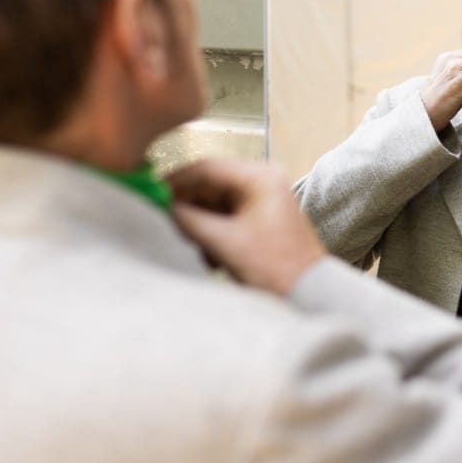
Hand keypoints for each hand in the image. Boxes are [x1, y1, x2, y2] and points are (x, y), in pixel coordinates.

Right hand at [168, 159, 325, 294]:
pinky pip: (227, 217)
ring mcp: (264, 199)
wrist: (310, 294)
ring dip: (198, 221)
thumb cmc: (275, 267)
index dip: (175, 180)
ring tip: (184, 241)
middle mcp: (264, 181)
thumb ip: (189, 221)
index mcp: (260, 177)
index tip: (151, 194)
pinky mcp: (262, 219)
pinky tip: (204, 252)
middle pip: (210, 184)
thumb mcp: (225, 243)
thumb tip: (160, 207)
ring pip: (216, 202)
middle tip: (160, 219)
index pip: (207, 167)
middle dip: (186, 204)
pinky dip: (211, 231)